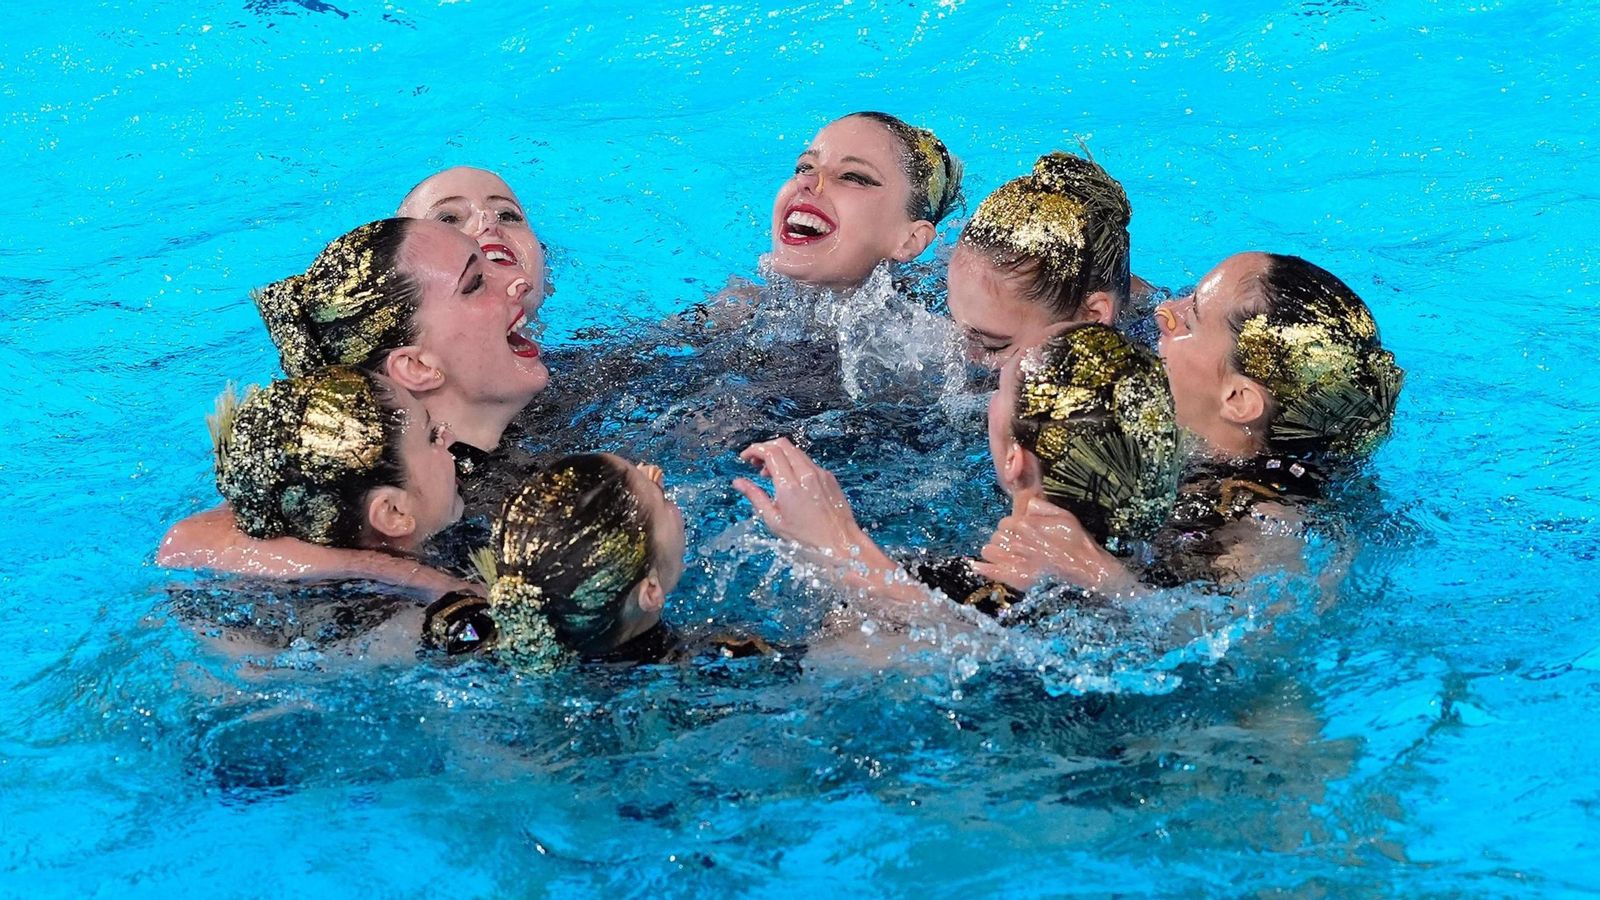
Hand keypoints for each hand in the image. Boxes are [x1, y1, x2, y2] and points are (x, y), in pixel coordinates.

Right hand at [733, 438, 888, 566]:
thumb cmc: (807, 539)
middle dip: (765, 448)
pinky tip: (790, 481)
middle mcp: (807, 475)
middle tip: (755, 464)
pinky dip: (793, 464)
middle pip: (783, 445)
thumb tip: (738, 482)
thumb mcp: (774, 520)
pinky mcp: (829, 476)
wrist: (840, 544)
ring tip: (770, 475)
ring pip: (796, 451)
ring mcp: (820, 473)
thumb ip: (755, 497)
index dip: (754, 450)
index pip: (771, 452)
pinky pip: (807, 462)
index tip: (746, 458)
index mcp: (790, 487)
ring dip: (779, 456)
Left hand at [972, 489, 1137, 594]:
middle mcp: (1016, 539)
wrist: (1086, 570)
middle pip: (996, 536)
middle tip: (1018, 548)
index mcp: (1025, 523)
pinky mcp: (1014, 577)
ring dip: (995, 552)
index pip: (1004, 523)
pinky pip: (988, 570)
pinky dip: (981, 568)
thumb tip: (1027, 504)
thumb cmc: (1076, 541)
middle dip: (1004, 540)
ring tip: (1008, 557)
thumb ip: (1042, 507)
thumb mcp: (1063, 516)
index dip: (1011, 529)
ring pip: (989, 550)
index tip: (1021, 535)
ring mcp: (1014, 559)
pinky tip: (976, 566)